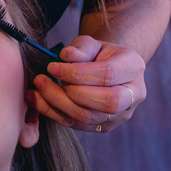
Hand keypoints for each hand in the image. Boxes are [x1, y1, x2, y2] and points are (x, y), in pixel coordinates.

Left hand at [27, 35, 144, 132]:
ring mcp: (121, 114)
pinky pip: (77, 125)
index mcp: (133, 67)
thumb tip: (66, 56)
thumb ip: (80, 48)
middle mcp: (134, 94)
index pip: (108, 74)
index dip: (77, 73)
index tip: (52, 67)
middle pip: (106, 102)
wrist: (106, 69)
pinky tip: (37, 100)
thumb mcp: (91, 43)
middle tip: (44, 80)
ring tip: (37, 89)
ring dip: (57, 104)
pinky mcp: (104, 126)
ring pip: (89, 117)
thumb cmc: (97, 54)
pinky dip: (53, 113)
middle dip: (70, 93)